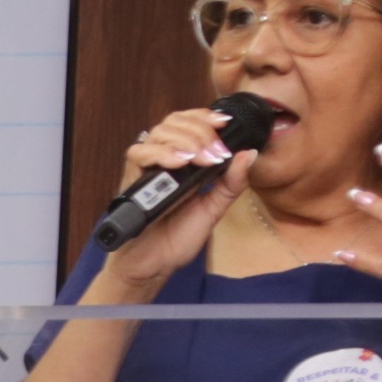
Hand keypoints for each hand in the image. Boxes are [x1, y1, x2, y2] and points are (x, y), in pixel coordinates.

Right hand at [91, 107, 260, 298]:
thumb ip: (232, 183)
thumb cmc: (177, 238)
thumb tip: (250, 154)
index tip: (224, 123)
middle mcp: (164, 159)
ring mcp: (146, 167)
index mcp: (184, 161)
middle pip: (175, 122)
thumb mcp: (214, 208)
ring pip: (158, 132)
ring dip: (184, 140)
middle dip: (200, 130)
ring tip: (199, 158)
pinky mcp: (131, 179)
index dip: (205, 117)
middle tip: (214, 151)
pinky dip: (160, 153)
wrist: (153, 264)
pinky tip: (177, 163)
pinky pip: (139, 153)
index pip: (189, 122)